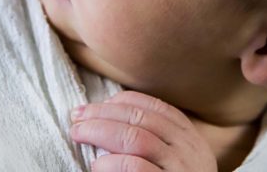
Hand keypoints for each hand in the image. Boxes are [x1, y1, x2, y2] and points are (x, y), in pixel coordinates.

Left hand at [70, 90, 217, 171]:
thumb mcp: (177, 161)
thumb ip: (156, 141)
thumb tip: (109, 119)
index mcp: (190, 139)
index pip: (156, 107)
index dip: (123, 101)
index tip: (98, 105)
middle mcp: (188, 150)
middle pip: (141, 118)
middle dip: (103, 113)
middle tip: (77, 117)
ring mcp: (180, 169)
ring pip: (136, 137)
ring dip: (101, 131)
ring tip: (79, 134)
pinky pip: (136, 168)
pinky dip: (112, 162)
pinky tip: (96, 163)